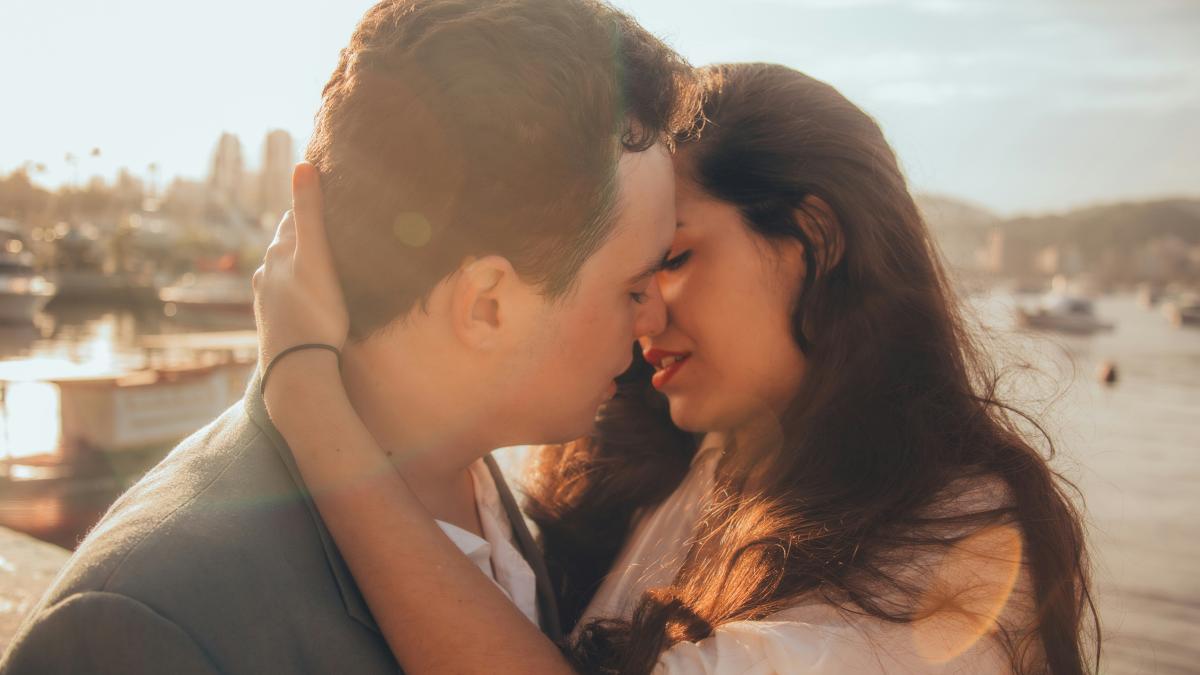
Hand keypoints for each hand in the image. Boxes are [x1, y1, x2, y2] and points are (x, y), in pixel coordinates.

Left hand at [253, 163, 349, 370]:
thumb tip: (301, 164)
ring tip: (321, 263)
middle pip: (285, 244)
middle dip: (303, 234)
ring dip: (298, 264)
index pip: (292, 217)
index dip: (307, 204)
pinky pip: (284, 296)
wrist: (296, 367)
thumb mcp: (317, 257)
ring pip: (282, 272)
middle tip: (329, 227)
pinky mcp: (272, 323)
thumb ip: (309, 212)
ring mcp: (266, 300)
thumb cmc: (315, 311)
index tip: (325, 194)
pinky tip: (308, 298)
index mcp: (279, 253)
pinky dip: (296, 289)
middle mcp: (266, 273)